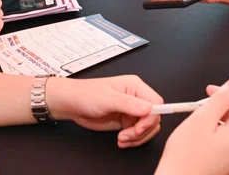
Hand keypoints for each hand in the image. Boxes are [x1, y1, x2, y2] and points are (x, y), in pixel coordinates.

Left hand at [46, 75, 162, 148]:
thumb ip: (129, 104)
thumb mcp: (108, 99)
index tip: (139, 128)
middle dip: (142, 131)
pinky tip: (121, 141)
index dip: (152, 117)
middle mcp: (137, 99)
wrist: (73, 104)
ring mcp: (132, 111)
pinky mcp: (126, 122)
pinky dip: (132, 141)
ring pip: (147, 129)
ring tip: (122, 139)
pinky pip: (138, 134)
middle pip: (154, 118)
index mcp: (136, 87)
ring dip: (137, 138)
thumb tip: (149, 108)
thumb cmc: (87, 94)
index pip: (156, 102)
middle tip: (128, 135)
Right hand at [156, 78, 228, 174]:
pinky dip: (222, 142)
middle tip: (204, 109)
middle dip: (225, 110)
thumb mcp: (201, 119)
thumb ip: (221, 99)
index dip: (225, 95)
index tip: (210, 92)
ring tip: (203, 126)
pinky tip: (206, 144)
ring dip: (223, 125)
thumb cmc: (183, 157)